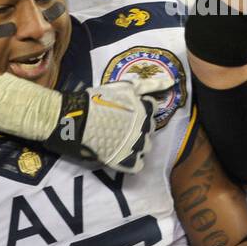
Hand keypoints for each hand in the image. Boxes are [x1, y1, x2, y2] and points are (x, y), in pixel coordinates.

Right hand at [43, 74, 173, 173]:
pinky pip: (138, 164)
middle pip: (150, 129)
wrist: (74, 118)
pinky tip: (120, 155)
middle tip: (120, 126)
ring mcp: (137, 145)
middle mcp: (145, 128)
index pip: (153, 110)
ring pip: (146, 147)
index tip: (127, 111)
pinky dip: (131, 161)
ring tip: (118, 140)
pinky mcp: (127, 161)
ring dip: (136, 144)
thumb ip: (148, 85)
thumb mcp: (124, 86)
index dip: (141, 110)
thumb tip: (172, 81)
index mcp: (145, 109)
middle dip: (139, 127)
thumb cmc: (96, 100)